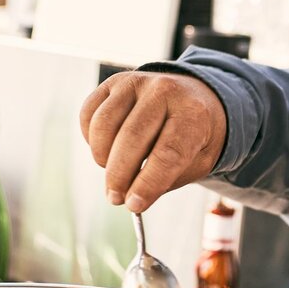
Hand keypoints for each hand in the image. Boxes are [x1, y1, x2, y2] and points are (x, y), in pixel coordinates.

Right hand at [80, 71, 225, 211]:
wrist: (195, 96)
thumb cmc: (195, 136)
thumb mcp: (199, 161)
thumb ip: (168, 179)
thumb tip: (132, 199)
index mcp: (194, 113)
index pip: (168, 153)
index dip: (148, 183)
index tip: (134, 205)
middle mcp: (165, 91)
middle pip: (132, 138)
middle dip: (119, 176)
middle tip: (116, 198)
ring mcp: (137, 82)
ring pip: (105, 125)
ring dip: (103, 158)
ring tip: (115, 173)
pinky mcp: (114, 82)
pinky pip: (90, 114)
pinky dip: (91, 139)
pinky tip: (107, 150)